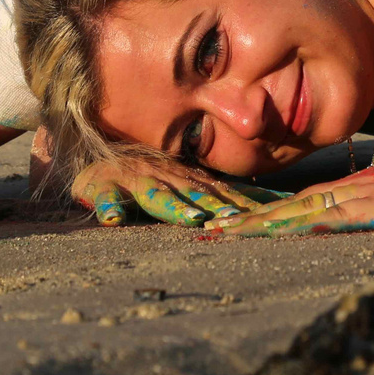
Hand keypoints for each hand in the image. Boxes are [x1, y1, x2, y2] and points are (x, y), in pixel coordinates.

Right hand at [70, 158, 283, 226]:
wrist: (98, 155)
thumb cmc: (150, 174)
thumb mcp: (189, 181)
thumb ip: (225, 193)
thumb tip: (276, 201)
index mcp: (188, 179)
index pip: (221, 194)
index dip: (243, 205)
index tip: (268, 216)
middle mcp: (166, 177)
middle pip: (194, 193)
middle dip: (215, 206)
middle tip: (235, 218)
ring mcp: (135, 180)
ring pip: (156, 195)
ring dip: (174, 207)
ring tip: (191, 219)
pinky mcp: (102, 186)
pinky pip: (104, 197)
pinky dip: (109, 206)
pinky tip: (113, 219)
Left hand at [203, 155, 373, 236]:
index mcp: (367, 188)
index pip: (308, 201)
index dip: (270, 212)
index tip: (235, 223)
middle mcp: (360, 189)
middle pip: (295, 205)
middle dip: (252, 218)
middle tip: (210, 229)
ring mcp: (369, 197)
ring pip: (303, 211)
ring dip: (263, 225)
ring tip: (222, 235)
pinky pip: (333, 219)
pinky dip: (301, 225)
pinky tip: (276, 232)